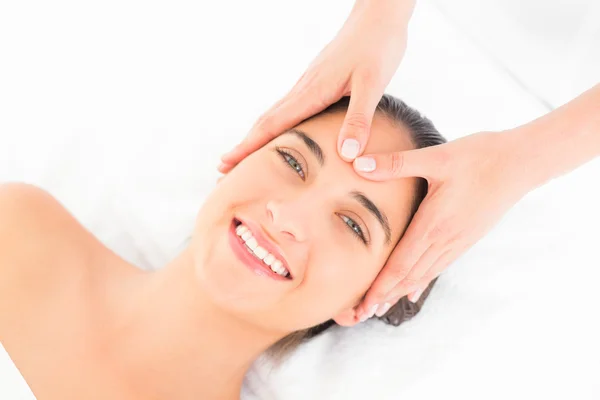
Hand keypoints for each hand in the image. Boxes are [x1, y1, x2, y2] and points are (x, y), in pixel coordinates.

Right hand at [219, 0, 414, 170]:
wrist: (378, 16)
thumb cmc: (377, 46)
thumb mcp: (373, 84)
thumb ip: (359, 119)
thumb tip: (347, 154)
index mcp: (312, 91)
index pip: (272, 125)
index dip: (249, 147)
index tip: (227, 164)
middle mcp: (303, 89)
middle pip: (265, 122)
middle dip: (244, 146)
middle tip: (224, 169)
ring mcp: (307, 85)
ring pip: (275, 115)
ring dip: (257, 137)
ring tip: (245, 157)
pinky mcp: (316, 82)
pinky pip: (288, 109)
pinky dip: (275, 126)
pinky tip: (279, 135)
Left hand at [354, 130, 534, 320]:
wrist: (521, 163)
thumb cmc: (480, 156)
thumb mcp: (438, 156)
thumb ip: (397, 163)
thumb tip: (359, 164)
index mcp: (434, 223)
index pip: (401, 264)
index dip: (380, 285)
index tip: (363, 304)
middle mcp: (445, 239)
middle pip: (409, 276)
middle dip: (384, 295)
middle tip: (361, 314)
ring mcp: (458, 241)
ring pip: (423, 274)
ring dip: (400, 291)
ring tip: (381, 306)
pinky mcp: (466, 238)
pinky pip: (439, 266)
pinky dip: (421, 280)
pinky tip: (413, 291)